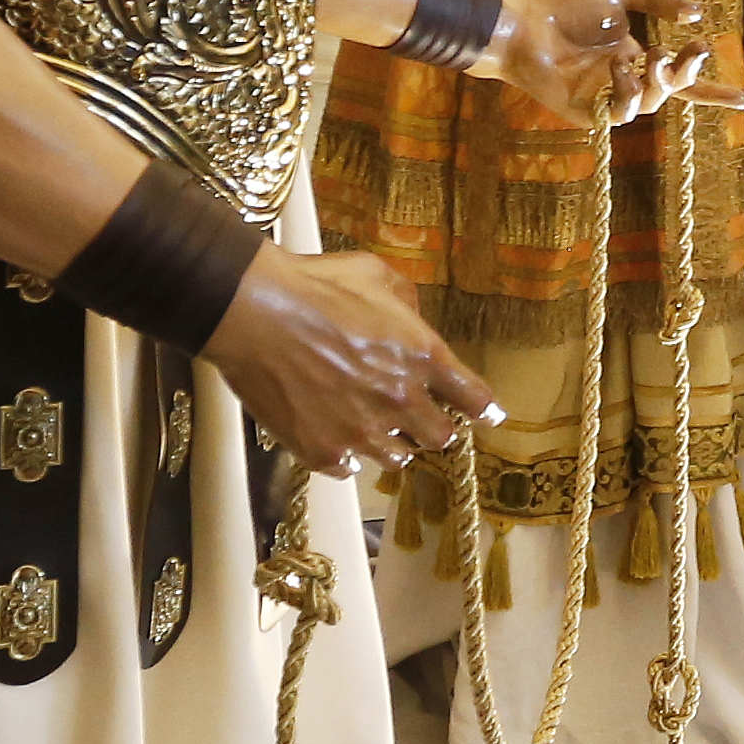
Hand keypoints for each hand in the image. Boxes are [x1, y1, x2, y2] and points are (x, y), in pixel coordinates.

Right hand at [209, 245, 500, 478]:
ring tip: (369, 424)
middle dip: (432, 425)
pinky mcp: (323, 452)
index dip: (484, 408)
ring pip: (397, 459)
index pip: (473, 397)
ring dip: (390, 443)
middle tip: (412, 413)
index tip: (489, 416)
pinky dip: (346, 455)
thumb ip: (406, 302)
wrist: (254, 312)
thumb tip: (413, 320)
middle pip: (441, 437)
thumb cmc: (313, 286)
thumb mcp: (375, 274)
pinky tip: (334, 434)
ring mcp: (362, 432)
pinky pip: (349, 469)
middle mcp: (401, 401)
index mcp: (423, 357)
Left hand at [492, 0, 710, 126]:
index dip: (710, 90)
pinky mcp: (586, 112)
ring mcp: (605, 97)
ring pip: (651, 104)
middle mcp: (623, 78)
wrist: (522, 21)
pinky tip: (620, 71)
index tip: (742, 100)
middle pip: (672, 89)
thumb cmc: (564, 3)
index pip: (679, 76)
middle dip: (690, 73)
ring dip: (657, 80)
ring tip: (649, 54)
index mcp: (633, 53)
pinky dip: (627, 92)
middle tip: (695, 51)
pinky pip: (619, 112)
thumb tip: (698, 13)